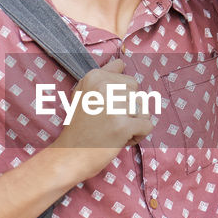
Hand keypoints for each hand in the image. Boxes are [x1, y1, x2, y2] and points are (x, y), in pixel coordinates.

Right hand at [49, 59, 155, 181]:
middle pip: (136, 93)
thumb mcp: (84, 94)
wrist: (69, 155)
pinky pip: (147, 125)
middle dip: (128, 109)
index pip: (127, 79)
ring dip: (133, 123)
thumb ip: (104, 76)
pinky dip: (138, 136)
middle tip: (108, 121)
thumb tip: (121, 62)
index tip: (104, 107)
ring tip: (112, 130)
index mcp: (94, 77)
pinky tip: (120, 139)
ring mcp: (114, 106)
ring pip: (143, 109)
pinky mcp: (123, 126)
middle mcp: (103, 87)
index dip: (120, 96)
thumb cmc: (79, 127)